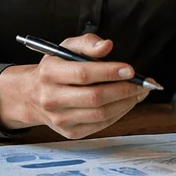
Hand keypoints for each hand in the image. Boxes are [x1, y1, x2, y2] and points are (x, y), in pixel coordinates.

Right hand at [0, 33, 151, 138]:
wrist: (33, 95)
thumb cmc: (56, 67)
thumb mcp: (66, 47)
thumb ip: (88, 43)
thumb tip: (107, 46)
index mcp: (49, 73)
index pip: (83, 74)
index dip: (109, 72)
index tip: (131, 69)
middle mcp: (52, 98)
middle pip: (95, 97)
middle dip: (124, 90)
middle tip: (142, 83)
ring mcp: (60, 119)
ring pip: (101, 114)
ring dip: (126, 103)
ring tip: (139, 92)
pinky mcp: (70, 132)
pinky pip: (101, 125)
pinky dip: (119, 113)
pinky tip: (126, 102)